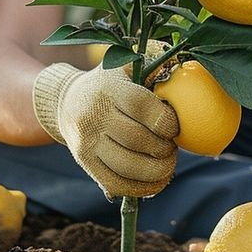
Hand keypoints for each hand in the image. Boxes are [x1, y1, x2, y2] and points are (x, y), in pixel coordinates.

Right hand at [32, 63, 179, 198]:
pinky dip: (143, 188)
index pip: (142, 107)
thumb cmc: (110, 83)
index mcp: (108, 88)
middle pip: (138, 140)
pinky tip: (157, 180)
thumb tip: (184, 67)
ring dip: (158, 170)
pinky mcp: (85, 164)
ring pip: (128, 167)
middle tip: (173, 146)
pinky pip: (117, 184)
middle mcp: (93, 115)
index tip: (175, 127)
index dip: (167, 121)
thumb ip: (155, 63)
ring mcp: (86, 143)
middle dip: (165, 148)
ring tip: (167, 162)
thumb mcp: (127, 65)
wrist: (68, 102)